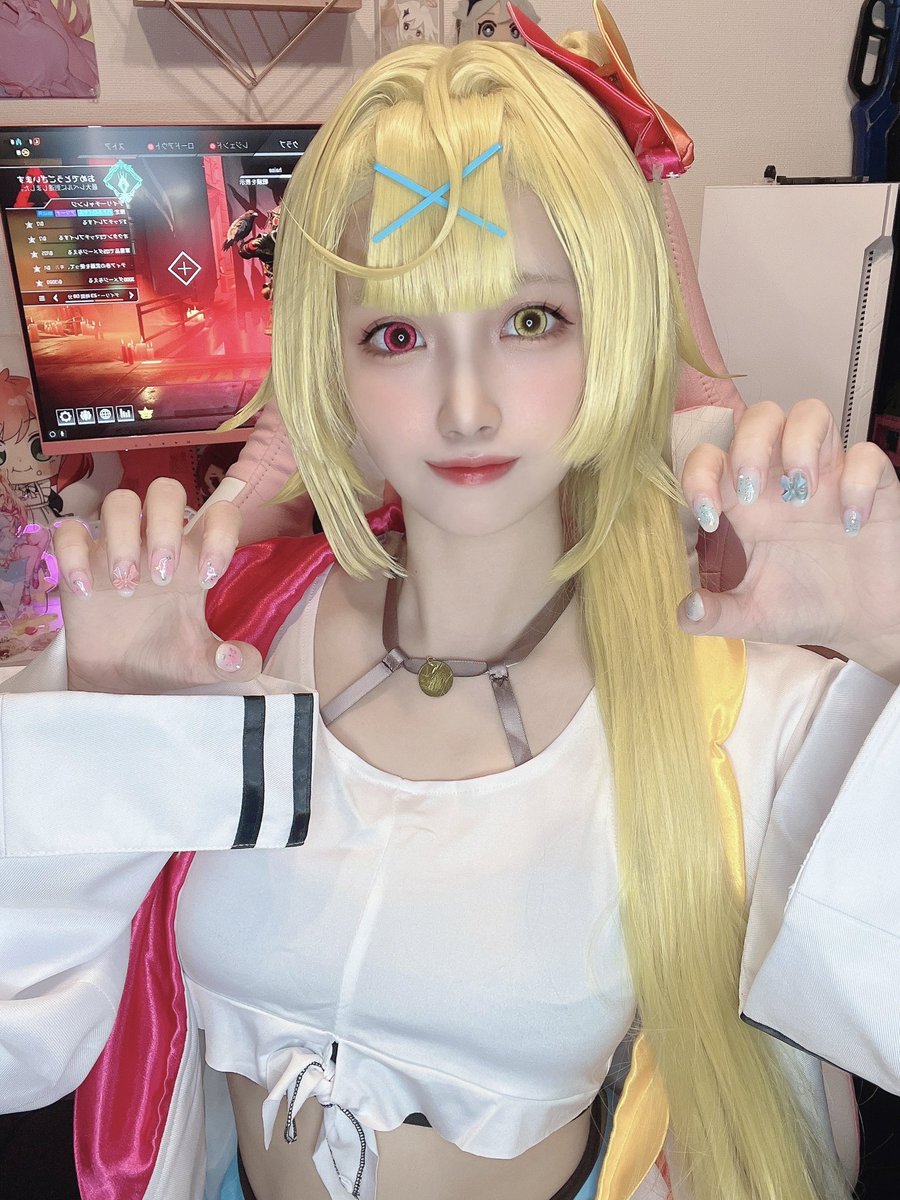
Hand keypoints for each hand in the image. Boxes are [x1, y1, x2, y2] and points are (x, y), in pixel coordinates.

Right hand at [52, 478, 261, 692]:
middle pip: (166, 491)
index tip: (209, 577)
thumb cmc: (164, 657)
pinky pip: (68, 532)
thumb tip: (241, 660)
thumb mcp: (201, 666)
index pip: (219, 515)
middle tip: (162, 578)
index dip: (221, 532)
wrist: (119, 680)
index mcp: (194, 559)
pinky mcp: (79, 560)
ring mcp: (117, 547)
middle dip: (166, 526)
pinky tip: (83, 590)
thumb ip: (228, 663)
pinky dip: (73, 554)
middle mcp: (157, 543)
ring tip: (125, 586)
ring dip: (123, 539)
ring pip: (120, 502)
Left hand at [677, 400, 899, 673]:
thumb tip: (684, 614)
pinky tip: (851, 523)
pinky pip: (866, 455)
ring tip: (802, 494)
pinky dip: (856, 482)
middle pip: (759, 417)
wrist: (866, 620)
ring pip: (810, 413)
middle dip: (748, 446)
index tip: (709, 519)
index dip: (699, 474)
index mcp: (748, 503)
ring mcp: (829, 475)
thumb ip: (718, 615)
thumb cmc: (808, 606)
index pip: (712, 458)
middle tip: (751, 494)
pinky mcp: (874, 484)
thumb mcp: (756, 617)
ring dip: (799, 443)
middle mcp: (784, 479)